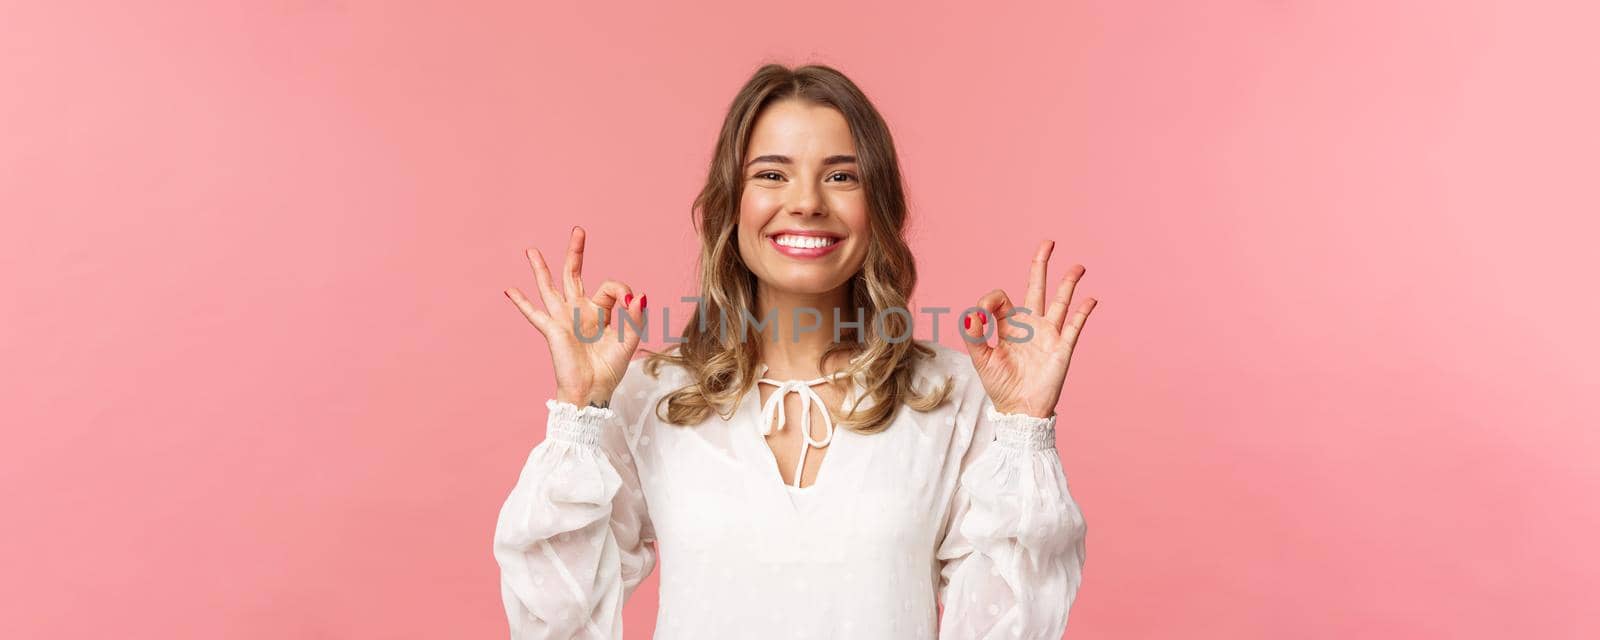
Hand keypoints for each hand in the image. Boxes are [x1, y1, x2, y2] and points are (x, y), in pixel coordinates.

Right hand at [504, 226, 645, 405]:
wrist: (592, 391)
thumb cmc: (609, 369)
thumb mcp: (629, 341)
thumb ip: (634, 318)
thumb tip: (639, 295)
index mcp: (600, 313)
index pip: (610, 288)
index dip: (623, 290)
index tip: (632, 301)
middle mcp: (579, 312)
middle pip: (574, 275)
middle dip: (576, 253)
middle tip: (578, 230)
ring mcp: (563, 319)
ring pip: (550, 287)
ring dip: (541, 268)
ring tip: (530, 250)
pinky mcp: (552, 330)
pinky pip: (534, 314)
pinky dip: (521, 302)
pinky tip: (509, 290)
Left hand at [959, 239, 1096, 418]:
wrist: (1019, 410)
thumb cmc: (999, 386)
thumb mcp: (981, 359)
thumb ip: (974, 334)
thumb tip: (974, 311)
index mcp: (1008, 325)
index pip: (1002, 298)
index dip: (992, 298)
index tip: (985, 311)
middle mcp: (1029, 325)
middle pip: (1036, 287)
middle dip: (1041, 265)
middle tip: (1048, 242)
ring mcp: (1048, 335)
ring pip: (1060, 302)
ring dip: (1068, 283)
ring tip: (1078, 266)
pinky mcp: (1062, 348)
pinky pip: (1074, 326)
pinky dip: (1082, 312)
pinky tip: (1090, 298)